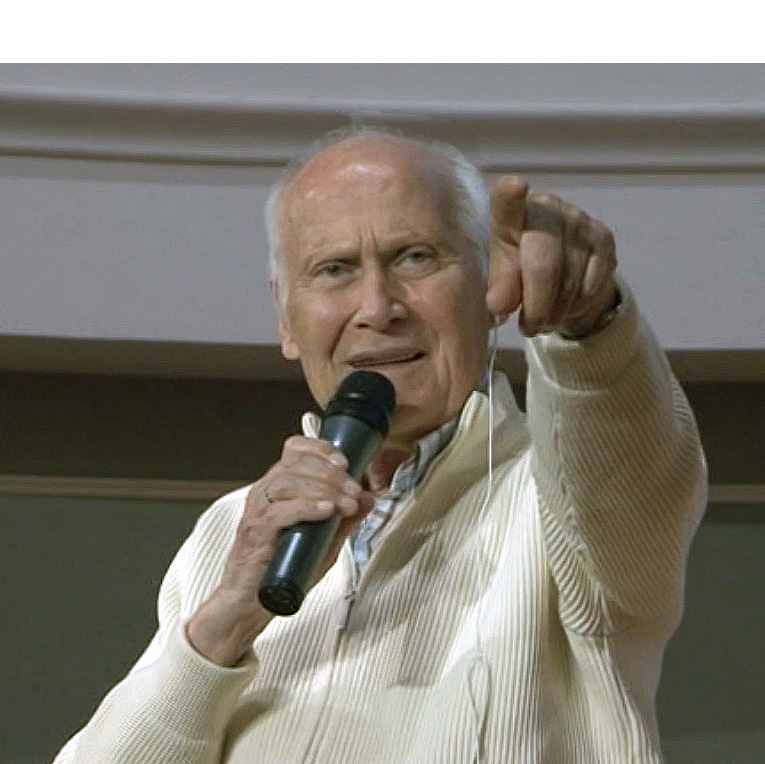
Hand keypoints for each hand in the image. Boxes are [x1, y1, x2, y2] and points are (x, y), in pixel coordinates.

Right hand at [187, 436, 374, 665]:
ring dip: (323, 489)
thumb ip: (344, 519)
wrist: (249, 605)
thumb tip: (368, 499)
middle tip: (354, 490)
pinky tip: (327, 511)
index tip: (345, 461)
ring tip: (345, 504)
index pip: (294, 450)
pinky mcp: (255, 534)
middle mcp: (265, 494)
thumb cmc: (281, 570)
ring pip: (287, 482)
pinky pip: (279, 511)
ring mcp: (257, 512)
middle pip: (294, 463)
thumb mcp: (323, 541)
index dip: (320, 449)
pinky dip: (306, 507)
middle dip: (331, 473)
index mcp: (279, 487)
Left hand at [486, 176, 617, 337]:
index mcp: (508, 215)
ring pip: (570, 280)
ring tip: (542, 322)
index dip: (509, 195)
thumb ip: (498, 291)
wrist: (556, 278)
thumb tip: (500, 306)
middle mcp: (546, 208)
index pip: (506, 202)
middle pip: (544, 262)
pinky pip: (593, 284)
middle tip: (528, 327)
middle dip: (536, 305)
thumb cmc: (514, 275)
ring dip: (555, 312)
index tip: (514, 186)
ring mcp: (579, 220)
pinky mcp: (604, 237)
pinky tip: (566, 306)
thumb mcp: (499, 283)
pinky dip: (577, 305)